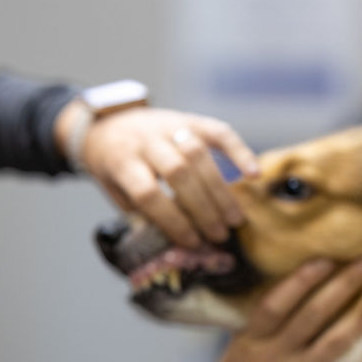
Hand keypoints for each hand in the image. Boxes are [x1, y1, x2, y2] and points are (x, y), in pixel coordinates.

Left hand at [54, 102, 258, 247]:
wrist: (109, 124)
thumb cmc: (116, 167)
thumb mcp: (116, 191)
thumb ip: (140, 213)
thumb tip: (175, 243)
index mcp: (122, 162)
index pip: (149, 194)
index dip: (172, 220)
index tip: (192, 242)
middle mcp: (146, 141)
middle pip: (178, 173)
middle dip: (202, 209)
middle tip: (219, 235)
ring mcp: (170, 126)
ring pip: (199, 154)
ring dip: (220, 189)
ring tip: (234, 219)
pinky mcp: (190, 118)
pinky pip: (219, 132)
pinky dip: (239, 152)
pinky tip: (253, 175)